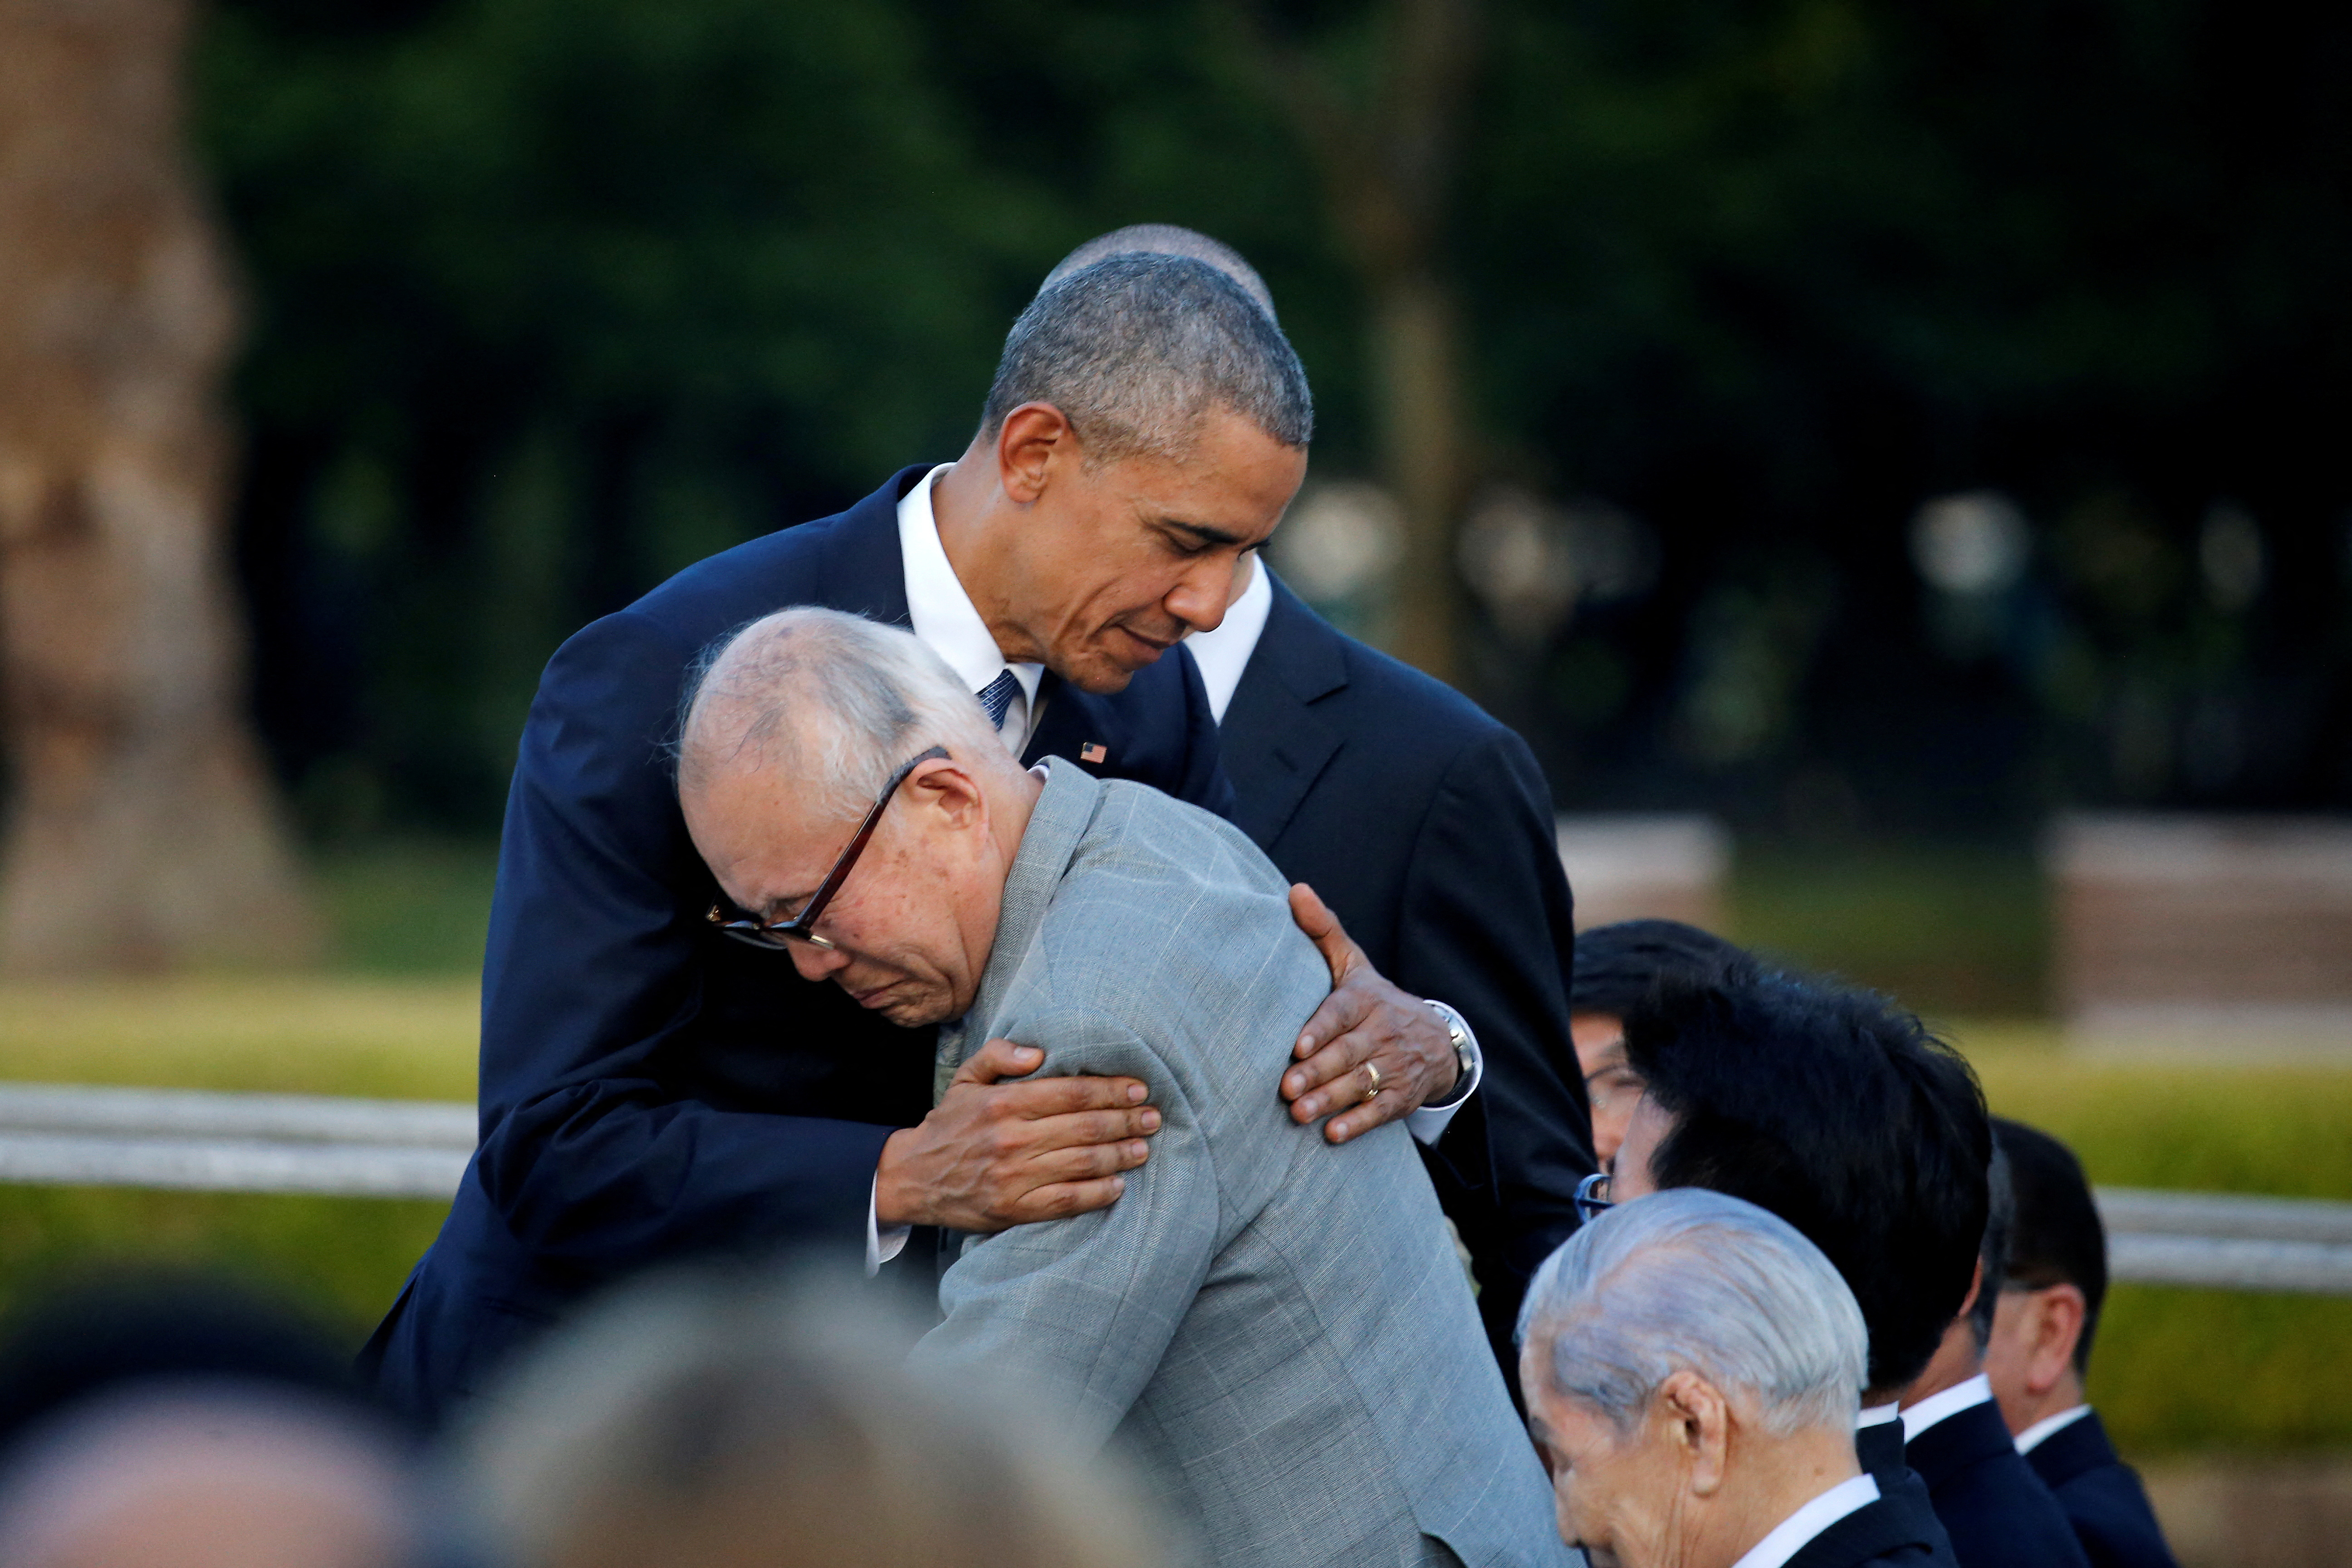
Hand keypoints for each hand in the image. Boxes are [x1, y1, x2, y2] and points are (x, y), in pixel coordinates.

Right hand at [873, 1037, 1160, 1231]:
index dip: (1110, 1090)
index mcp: (1004, 1102)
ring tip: (1143, 1148)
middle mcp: (1011, 1138)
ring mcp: (1013, 1176)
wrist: (912, 1177)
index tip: (1138, 1089)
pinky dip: (1097, 1194)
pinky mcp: (1013, 1208)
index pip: (1070, 1092)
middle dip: (1125, 1121)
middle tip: (1153, 1117)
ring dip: (1119, 1155)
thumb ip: (1000, 1055)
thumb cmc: (948, 1124)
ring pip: (1081, 1163)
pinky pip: (1066, 1201)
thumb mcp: (966, 1079)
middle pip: (1084, 1127)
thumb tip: (1039, 1051)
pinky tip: (1118, 1185)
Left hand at [1278, 883, 1459, 1144]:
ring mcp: (1394, 1065)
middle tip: (1286, 1088)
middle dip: (1317, 1071)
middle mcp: (1382, 1032)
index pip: (1341, 1013)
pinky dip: (1358, 1123)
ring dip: (1330, 1100)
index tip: (1297, 1045)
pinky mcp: (1402, 1095)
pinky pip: (1380, 1111)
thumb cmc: (1374, 999)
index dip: (1321, 1030)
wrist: (1436, 1037)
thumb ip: (1323, 930)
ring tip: (1299, 1114)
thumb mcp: (1354, 964)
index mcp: (1366, 999)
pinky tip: (1333, 1134)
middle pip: (1348, 1053)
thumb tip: (1295, 889)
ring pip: (1360, 1083)